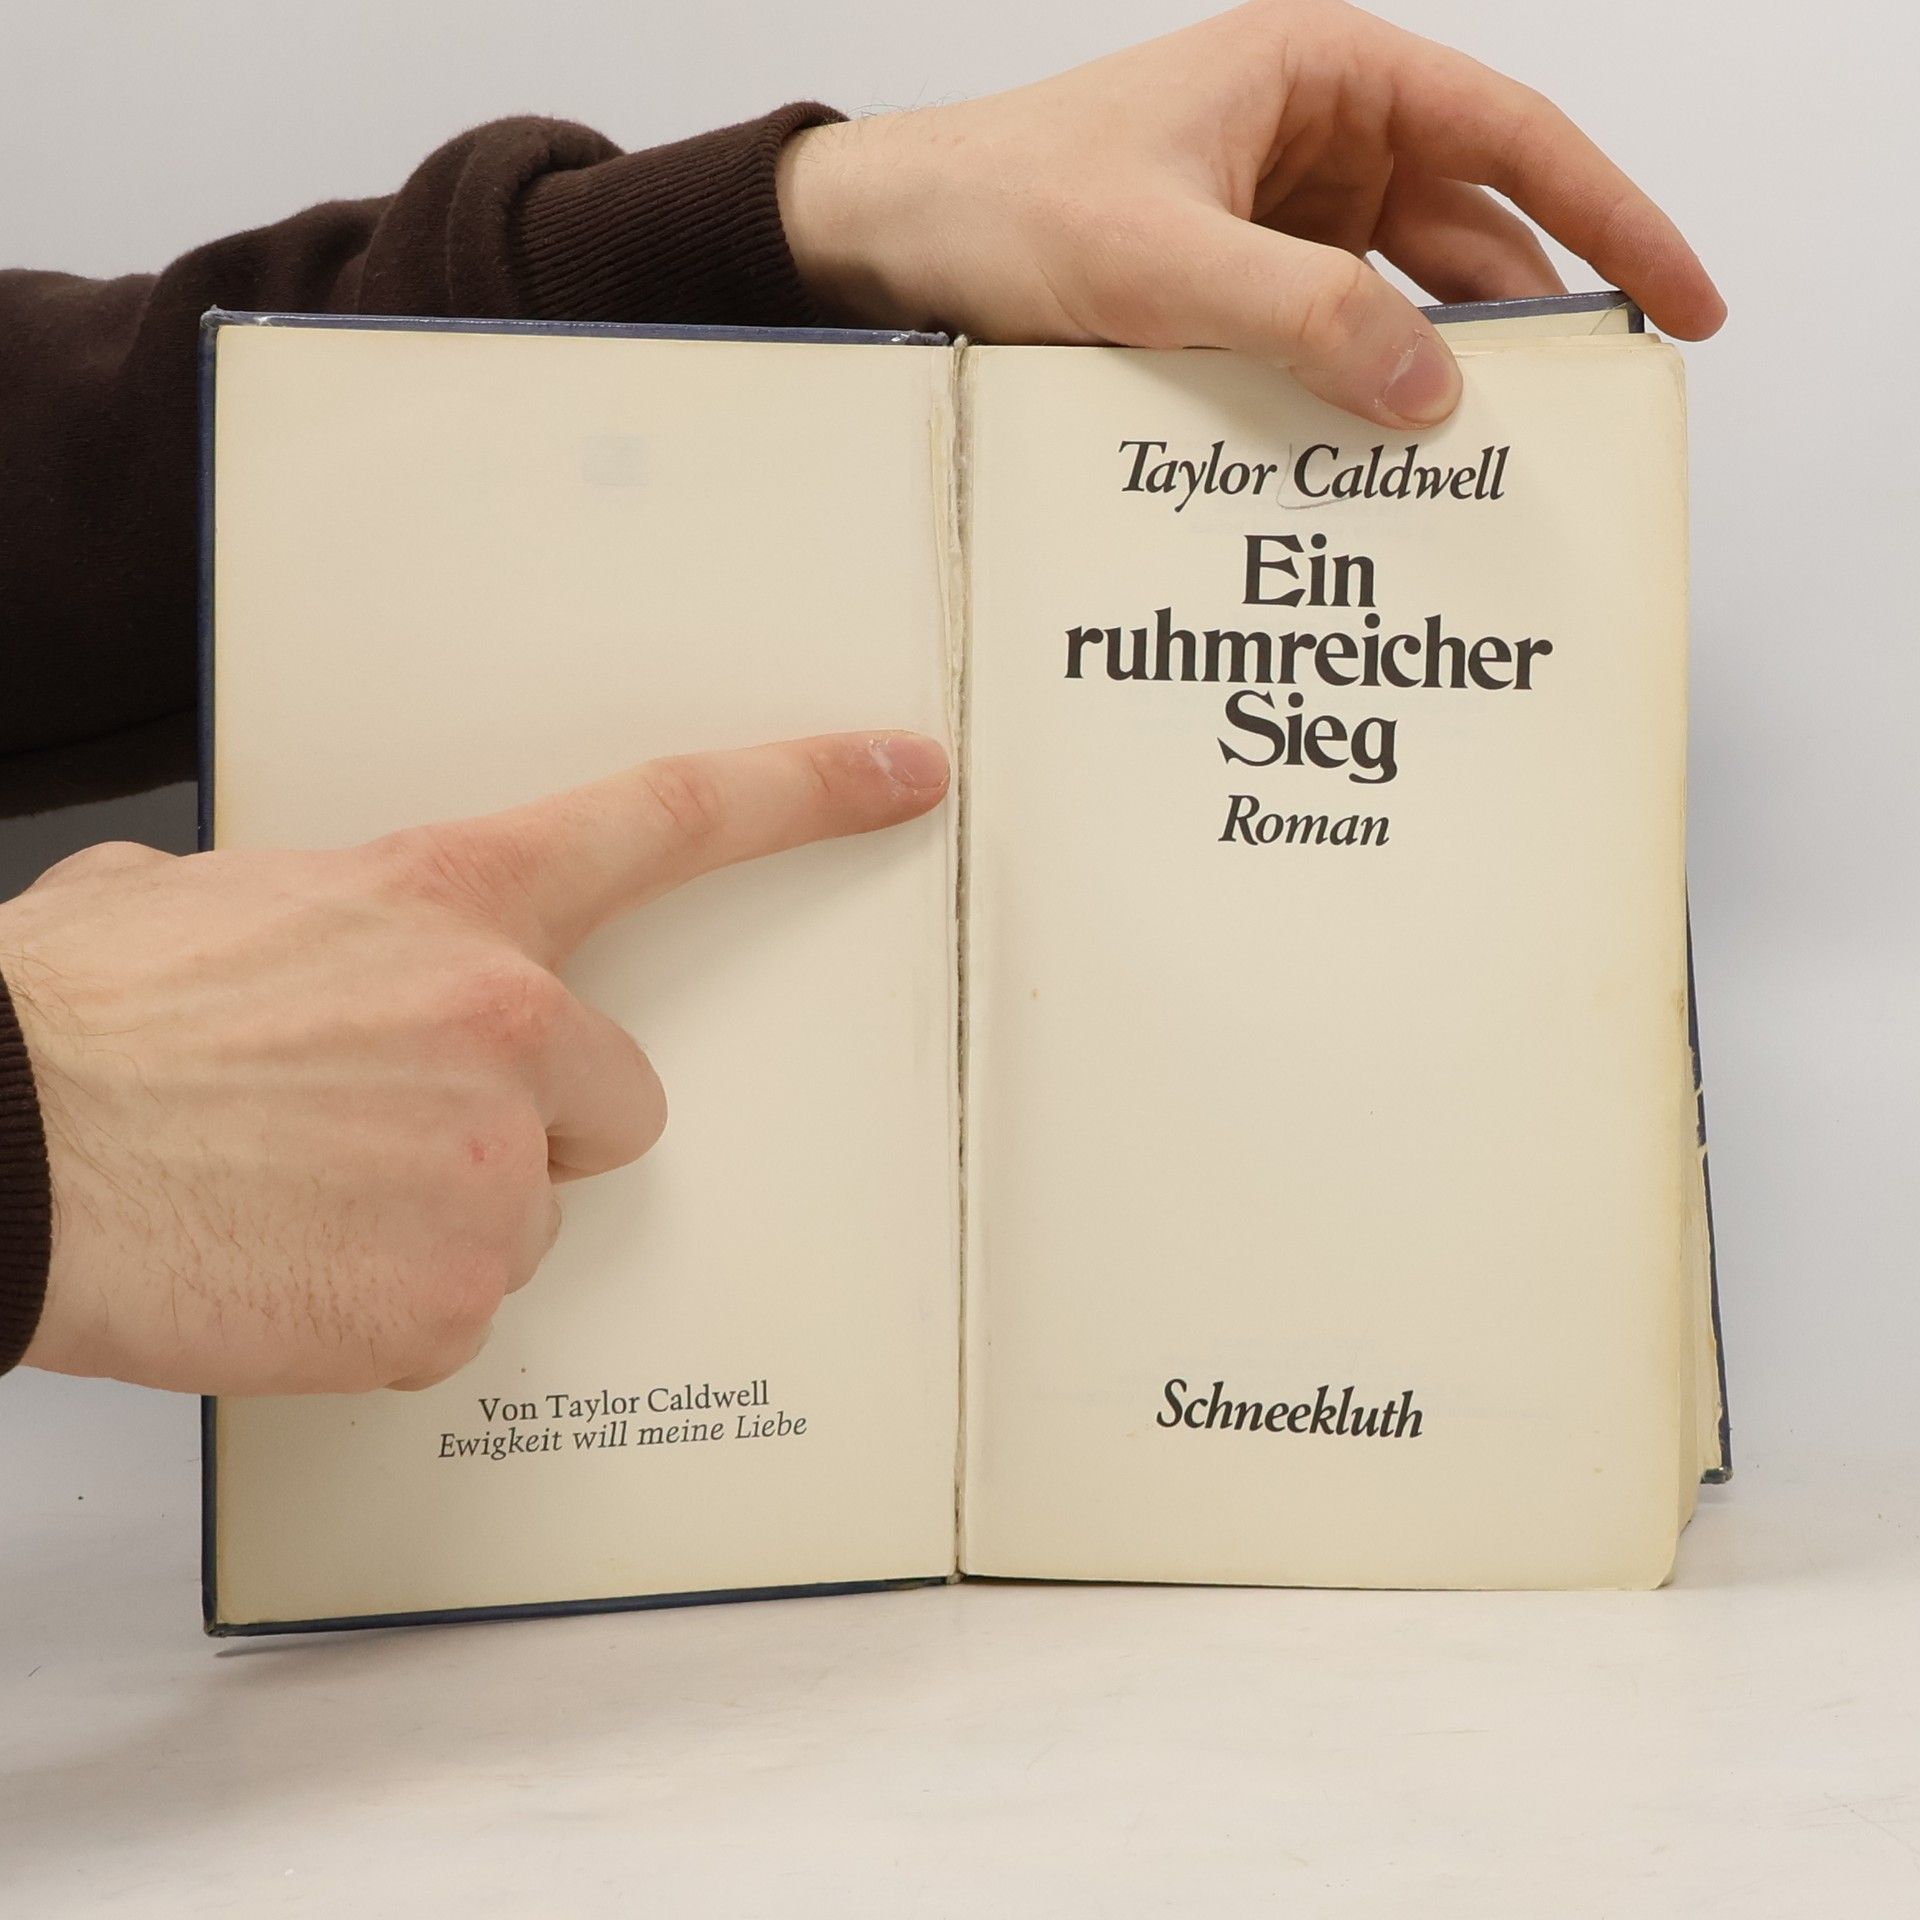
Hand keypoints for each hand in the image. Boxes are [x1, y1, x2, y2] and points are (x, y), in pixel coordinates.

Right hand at [5, 731, 948, 1394]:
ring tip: (302, 1201)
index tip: (902, 769)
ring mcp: (494, 1172)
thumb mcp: (203, 903)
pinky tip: (290, 1271)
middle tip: (393, 1132)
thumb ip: (319, 920)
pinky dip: (390, 1308)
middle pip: (618, 1099)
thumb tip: (299, 953)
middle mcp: (508, 1025)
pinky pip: (463, 1311)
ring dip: (448, 1217)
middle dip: (534, 1123)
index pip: (667, 818)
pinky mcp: (453, 1301)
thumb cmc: (75, 1021)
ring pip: (529, 1213)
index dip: (804, 787)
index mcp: (453, 902)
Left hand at [777, 0, 1724, 425]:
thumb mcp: (1157, 261)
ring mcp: (1270, 211)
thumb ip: (1302, 318)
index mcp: (1319, 75)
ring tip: (1480, 463)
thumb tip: (1434, 386)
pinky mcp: (1228, 280)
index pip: (1512, 140)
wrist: (885, 238)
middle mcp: (1309, 135)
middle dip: (1521, 321)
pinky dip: (1352, 387)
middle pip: (1466, 229)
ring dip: (1430, 369)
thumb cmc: (999, 203)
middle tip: (1578, 422)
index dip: (1615, 221)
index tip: (1683, 306)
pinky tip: (1371, 453)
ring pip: (1396, 294)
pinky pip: (1325, 332)